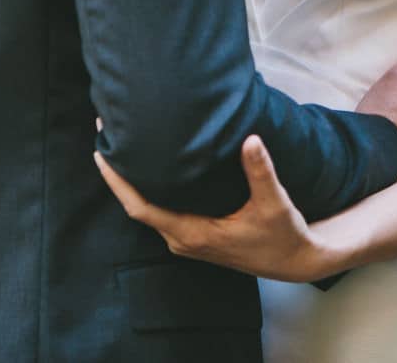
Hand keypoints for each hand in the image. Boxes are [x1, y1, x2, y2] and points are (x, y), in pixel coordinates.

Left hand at [96, 135, 334, 281]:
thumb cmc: (283, 236)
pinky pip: (161, 209)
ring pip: (149, 208)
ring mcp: (187, 239)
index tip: (100, 152)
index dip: (118, 181)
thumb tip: (250, 139)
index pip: (141, 207)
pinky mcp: (195, 234)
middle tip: (108, 134)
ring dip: (135, 180)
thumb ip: (261, 172)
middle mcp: (183, 239)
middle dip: (120, 174)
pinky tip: (151, 165)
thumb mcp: (274, 204)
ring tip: (123, 144)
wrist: (296, 261)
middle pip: (138, 205)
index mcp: (193, 234)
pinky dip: (151, 187)